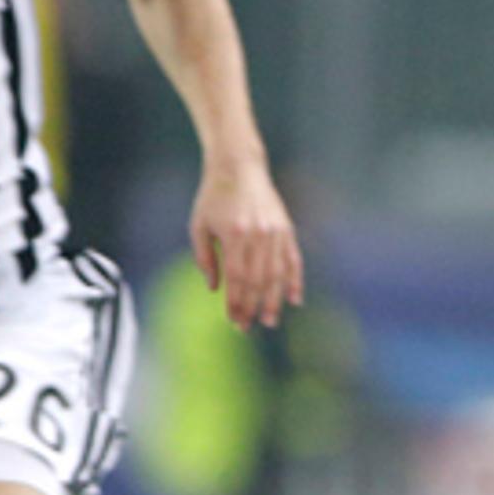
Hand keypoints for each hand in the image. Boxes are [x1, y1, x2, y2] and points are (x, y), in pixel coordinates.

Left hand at [190, 157, 303, 329]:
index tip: (233, 322)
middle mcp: (258, 235)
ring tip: (270, 321)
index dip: (236, 303)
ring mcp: (275, 232)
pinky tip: (295, 299)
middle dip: (253, 308)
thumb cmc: (213, 197)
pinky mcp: (286, 228)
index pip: (237, 279)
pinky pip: (293, 259)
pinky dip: (295, 280)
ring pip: (277, 274)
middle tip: (247, 328)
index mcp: (234, 235)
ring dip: (274, 301)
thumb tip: (214, 289)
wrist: (239, 166)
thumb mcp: (198, 225)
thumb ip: (204, 258)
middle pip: (258, 281)